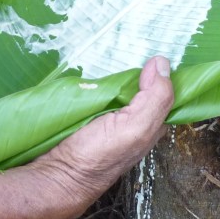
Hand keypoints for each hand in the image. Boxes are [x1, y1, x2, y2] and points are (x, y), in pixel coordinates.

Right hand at [30, 56, 173, 217]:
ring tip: (110, 46)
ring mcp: (107, 116)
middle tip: (131, 41)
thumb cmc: (96, 157)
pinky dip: (95, 77)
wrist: (54, 177)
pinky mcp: (86, 113)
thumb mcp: (135, 127)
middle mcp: (132, 120)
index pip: (165, 91)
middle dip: (138, 64)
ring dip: (113, 68)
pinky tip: (90, 65)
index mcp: (150, 125)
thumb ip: (154, 98)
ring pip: (117, 85)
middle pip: (140, 85)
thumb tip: (163, 62)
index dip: (164, 70)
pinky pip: (96, 90)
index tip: (157, 46)